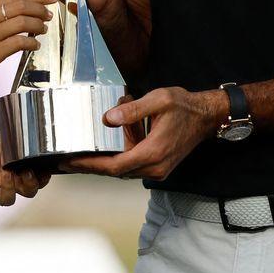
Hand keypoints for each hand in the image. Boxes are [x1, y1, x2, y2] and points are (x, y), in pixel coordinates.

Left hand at [0, 126, 51, 205]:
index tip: (43, 169)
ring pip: (9, 198)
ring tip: (5, 175)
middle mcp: (6, 176)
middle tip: (25, 173)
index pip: (34, 173)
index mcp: (13, 162)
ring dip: (11, 189)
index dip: (42, 175)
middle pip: (27, 191)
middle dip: (30, 185)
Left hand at [61, 87, 226, 180]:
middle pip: (115, 172)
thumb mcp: (158, 100)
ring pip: (123, 171)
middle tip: (66, 162)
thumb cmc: (184, 106)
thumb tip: (107, 119)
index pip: (114, 166)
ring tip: (80, 157)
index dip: (91, 165)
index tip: (71, 161)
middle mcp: (155, 167)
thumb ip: (132, 110)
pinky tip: (105, 149)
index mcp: (153, 152)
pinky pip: (132, 166)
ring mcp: (158, 169)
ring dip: (102, 164)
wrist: (207, 116)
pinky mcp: (159, 166)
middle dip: (90, 167)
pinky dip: (116, 159)